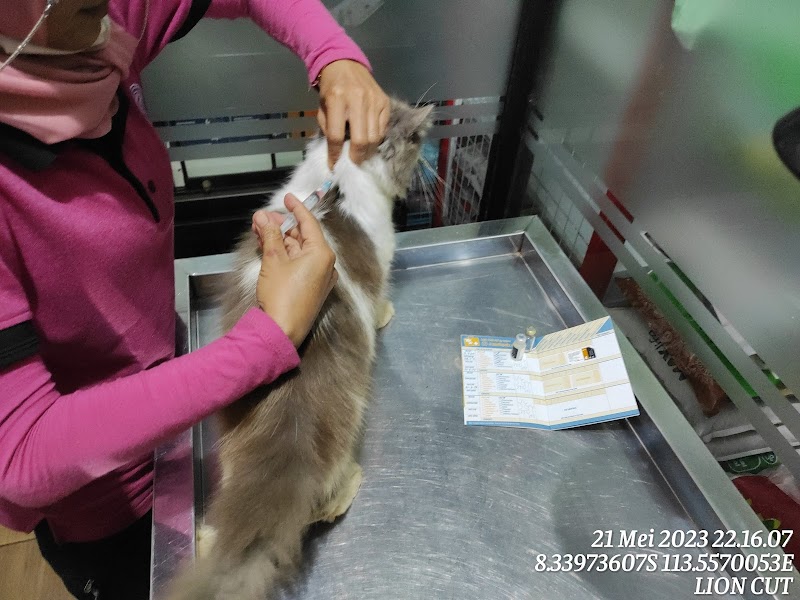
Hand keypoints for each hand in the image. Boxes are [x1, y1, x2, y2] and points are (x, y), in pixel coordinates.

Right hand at [252, 195, 337, 347]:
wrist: (281, 331)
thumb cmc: (281, 296)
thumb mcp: (273, 260)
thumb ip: (269, 235)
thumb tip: (263, 218)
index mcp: (322, 254)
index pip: (309, 223)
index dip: (297, 208)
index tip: (287, 197)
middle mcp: (325, 264)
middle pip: (302, 237)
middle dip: (281, 225)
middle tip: (262, 218)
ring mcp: (318, 277)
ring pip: (298, 250)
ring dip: (279, 239)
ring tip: (259, 229)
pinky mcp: (309, 287)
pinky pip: (298, 263)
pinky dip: (283, 254)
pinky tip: (268, 246)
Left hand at [317, 60, 390, 168]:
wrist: (344, 64)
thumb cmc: (330, 89)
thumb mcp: (322, 108)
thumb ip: (328, 129)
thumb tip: (336, 154)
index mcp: (337, 100)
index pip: (336, 136)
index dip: (335, 154)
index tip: (334, 165)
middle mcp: (358, 100)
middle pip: (361, 140)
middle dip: (356, 157)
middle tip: (352, 163)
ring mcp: (374, 101)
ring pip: (375, 138)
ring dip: (368, 151)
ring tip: (361, 155)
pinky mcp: (385, 102)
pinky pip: (383, 129)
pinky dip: (376, 139)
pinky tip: (369, 140)